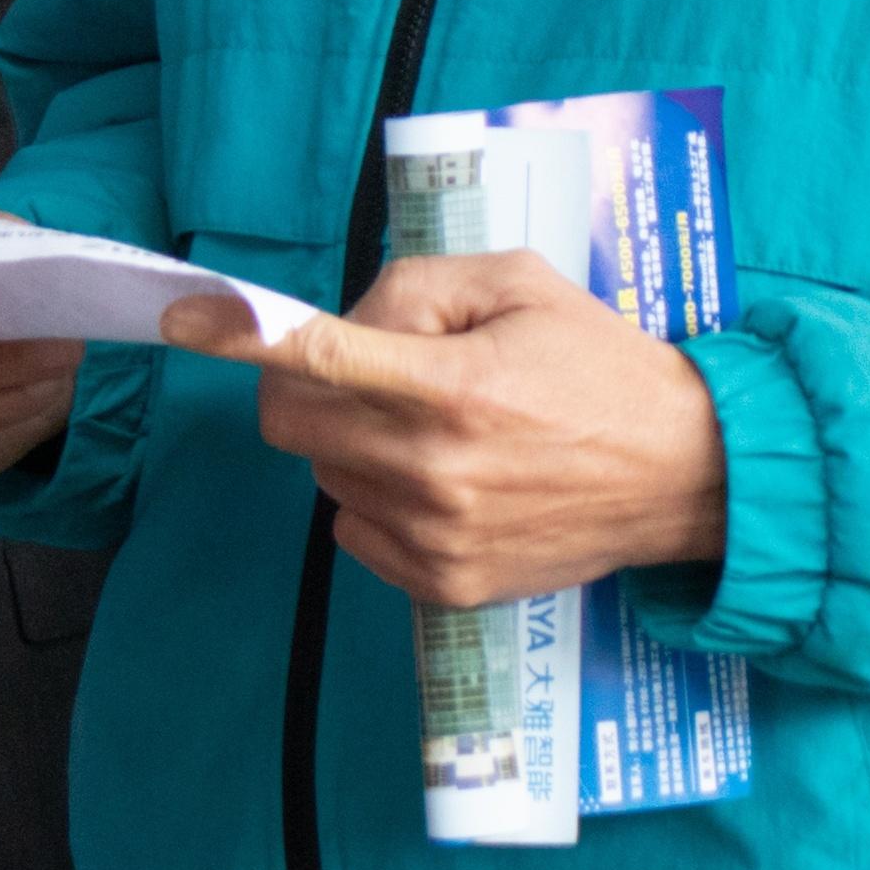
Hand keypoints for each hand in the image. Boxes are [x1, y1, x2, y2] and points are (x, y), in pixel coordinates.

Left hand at [162, 249, 725, 610]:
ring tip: (435, 427)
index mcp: (454, 386)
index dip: (239, 334)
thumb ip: (418, 288)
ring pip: (324, 473)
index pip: (317, 359)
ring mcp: (435, 536)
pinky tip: (441, 479)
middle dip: (308, 384)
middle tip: (373, 372)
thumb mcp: (520, 285)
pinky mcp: (442, 584)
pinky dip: (374, 498)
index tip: (185, 316)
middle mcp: (434, 468)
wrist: (684, 476)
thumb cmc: (601, 366)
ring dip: (352, 441)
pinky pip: (353, 530)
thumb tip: (342, 324)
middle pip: (294, 420)